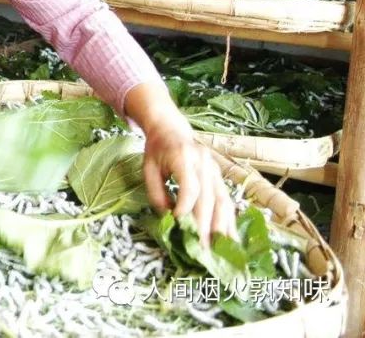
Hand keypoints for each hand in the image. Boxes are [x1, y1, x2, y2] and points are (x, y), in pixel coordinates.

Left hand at [141, 113, 237, 247]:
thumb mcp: (148, 169)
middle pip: (209, 198)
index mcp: (183, 157)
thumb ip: (156, 193)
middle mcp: (204, 163)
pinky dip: (229, 221)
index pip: (190, 187)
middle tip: (204, 250)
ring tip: (223, 250)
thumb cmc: (156, 150)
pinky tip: (230, 238)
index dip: (186, 208)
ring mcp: (215, 170)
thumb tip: (168, 220)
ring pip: (223, 200)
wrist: (171, 129)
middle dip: (207, 226)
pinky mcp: (220, 177)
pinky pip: (227, 200)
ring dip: (223, 227)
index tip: (178, 225)